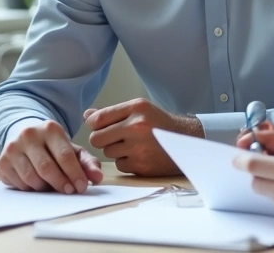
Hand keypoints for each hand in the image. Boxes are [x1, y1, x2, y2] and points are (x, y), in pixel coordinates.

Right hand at [0, 120, 103, 192]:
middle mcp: (29, 135)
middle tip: (69, 191)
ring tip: (51, 186)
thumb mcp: (72, 150)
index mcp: (50, 128)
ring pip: (31, 178)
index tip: (82, 187)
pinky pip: (19, 184)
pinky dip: (30, 189)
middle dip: (60, 183)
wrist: (23, 137)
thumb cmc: (52, 147)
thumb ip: (87, 163)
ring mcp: (13, 147)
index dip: (75, 174)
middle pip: (47, 168)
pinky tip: (36, 184)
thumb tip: (98, 177)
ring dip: (45, 188)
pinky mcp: (3, 161)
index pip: (64, 155)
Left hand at [84, 98, 202, 176]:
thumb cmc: (159, 123)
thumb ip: (112, 113)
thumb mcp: (139, 109)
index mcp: (137, 108)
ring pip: (108, 152)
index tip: (98, 126)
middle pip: (97, 139)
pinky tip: (139, 155)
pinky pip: (119, 165)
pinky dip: (126, 161)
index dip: (93, 124)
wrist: (187, 142)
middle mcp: (138, 126)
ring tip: (132, 145)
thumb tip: (86, 116)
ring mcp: (140, 148)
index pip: (98, 118)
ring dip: (115, 150)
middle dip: (101, 139)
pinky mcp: (142, 165)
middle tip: (113, 138)